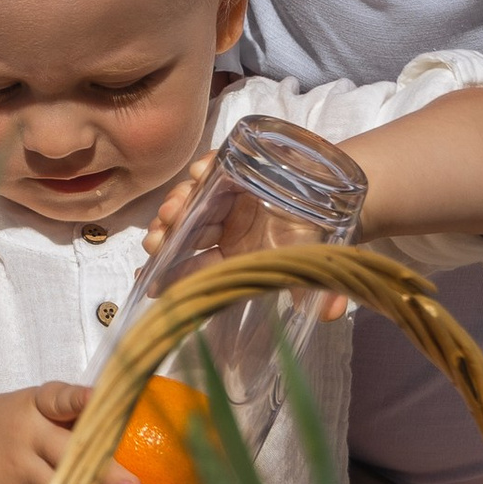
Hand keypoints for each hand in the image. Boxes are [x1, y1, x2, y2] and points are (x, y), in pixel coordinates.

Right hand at [0, 385, 141, 483]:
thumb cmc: (11, 422)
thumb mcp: (32, 404)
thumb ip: (70, 410)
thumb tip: (123, 413)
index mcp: (37, 406)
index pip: (58, 398)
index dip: (77, 399)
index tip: (97, 400)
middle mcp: (29, 436)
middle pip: (69, 454)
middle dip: (103, 473)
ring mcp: (20, 469)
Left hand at [144, 160, 351, 318]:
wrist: (330, 195)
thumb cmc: (314, 235)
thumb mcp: (313, 261)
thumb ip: (316, 287)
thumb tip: (331, 315)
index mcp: (233, 254)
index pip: (198, 268)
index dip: (174, 275)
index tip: (151, 283)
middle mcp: (223, 226)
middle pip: (185, 232)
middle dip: (165, 237)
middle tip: (155, 241)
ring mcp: (225, 197)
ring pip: (191, 201)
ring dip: (178, 204)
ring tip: (173, 211)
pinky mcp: (233, 168)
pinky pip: (213, 167)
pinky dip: (204, 169)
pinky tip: (201, 173)